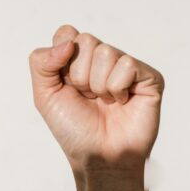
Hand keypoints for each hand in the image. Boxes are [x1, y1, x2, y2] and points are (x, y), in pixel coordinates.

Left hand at [29, 26, 162, 174]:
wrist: (100, 157)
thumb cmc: (75, 130)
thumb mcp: (44, 95)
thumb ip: (41, 62)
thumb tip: (69, 42)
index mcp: (79, 59)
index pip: (67, 33)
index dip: (62, 61)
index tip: (68, 87)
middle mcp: (103, 59)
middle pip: (86, 41)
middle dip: (80, 76)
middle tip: (88, 98)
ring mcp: (127, 67)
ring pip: (106, 52)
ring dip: (99, 85)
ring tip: (105, 103)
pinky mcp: (148, 77)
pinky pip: (127, 65)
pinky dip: (118, 89)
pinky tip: (122, 102)